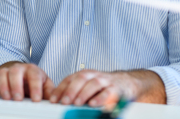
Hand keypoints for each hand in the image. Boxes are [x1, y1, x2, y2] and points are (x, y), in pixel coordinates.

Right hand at [0, 62, 54, 101]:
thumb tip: (56, 100)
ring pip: (3, 74)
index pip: (34, 75)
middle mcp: (19, 69)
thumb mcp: (44, 84)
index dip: (35, 87)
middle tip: (18, 99)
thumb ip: (49, 91)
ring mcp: (7, 72)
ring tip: (7, 98)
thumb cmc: (34, 80)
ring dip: (4, 86)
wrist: (21, 73)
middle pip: (16, 72)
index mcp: (32, 70)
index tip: (36, 99)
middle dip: (16, 86)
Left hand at [50, 69, 165, 107]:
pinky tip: (94, 104)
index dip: (60, 89)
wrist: (126, 83)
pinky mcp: (117, 88)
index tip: (53, 100)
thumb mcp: (87, 86)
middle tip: (64, 102)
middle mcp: (94, 75)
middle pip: (81, 79)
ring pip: (94, 84)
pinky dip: (101, 98)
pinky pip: (109, 92)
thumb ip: (75, 91)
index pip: (70, 79)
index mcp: (84, 75)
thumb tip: (59, 102)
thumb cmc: (103, 86)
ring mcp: (106, 81)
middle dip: (71, 90)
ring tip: (77, 103)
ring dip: (84, 94)